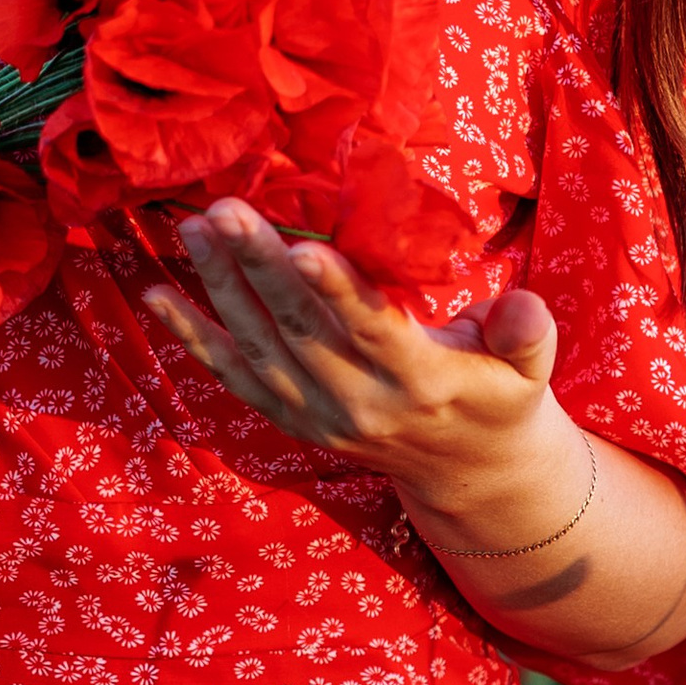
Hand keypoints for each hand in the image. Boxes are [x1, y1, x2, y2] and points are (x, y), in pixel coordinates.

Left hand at [140, 200, 575, 533]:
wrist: (469, 474)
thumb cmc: (500, 394)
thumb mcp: (530, 367)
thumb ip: (525, 333)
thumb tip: (524, 307)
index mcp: (424, 381)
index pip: (374, 330)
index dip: (338, 291)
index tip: (303, 247)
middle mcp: (362, 405)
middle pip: (302, 331)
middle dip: (259, 267)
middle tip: (225, 210)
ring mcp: (319, 417)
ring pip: (259, 348)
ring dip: (220, 288)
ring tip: (193, 230)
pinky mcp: (291, 419)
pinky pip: (233, 376)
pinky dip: (192, 337)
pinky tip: (155, 296)